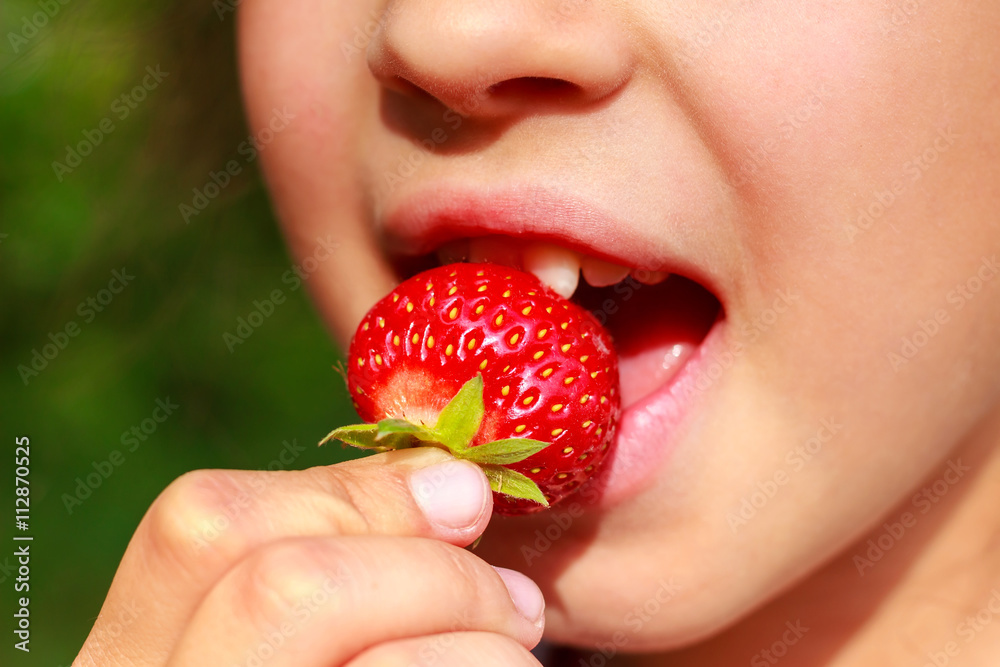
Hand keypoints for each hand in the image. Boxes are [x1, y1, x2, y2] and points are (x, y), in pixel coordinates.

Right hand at [75, 448, 544, 665]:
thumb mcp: (296, 642)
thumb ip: (338, 563)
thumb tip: (449, 481)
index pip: (201, 530)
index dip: (348, 493)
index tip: (460, 497)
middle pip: (285, 591)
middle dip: (432, 573)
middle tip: (513, 600)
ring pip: (396, 664)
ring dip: (486, 644)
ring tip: (512, 654)